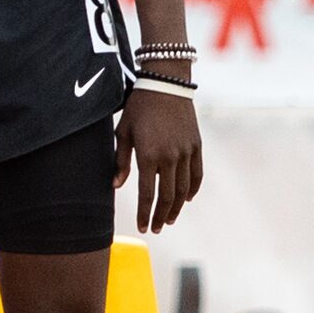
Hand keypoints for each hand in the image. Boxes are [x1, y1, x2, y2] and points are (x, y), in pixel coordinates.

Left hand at [116, 88, 200, 233]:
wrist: (166, 83)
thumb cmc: (139, 106)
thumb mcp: (123, 132)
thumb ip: (121, 161)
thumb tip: (116, 186)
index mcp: (148, 155)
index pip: (147, 194)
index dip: (145, 214)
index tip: (143, 227)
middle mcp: (170, 157)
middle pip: (167, 197)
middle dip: (161, 216)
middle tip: (157, 228)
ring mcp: (186, 152)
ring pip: (184, 189)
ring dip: (177, 207)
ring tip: (170, 218)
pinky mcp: (196, 145)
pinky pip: (197, 174)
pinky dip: (193, 189)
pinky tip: (187, 199)